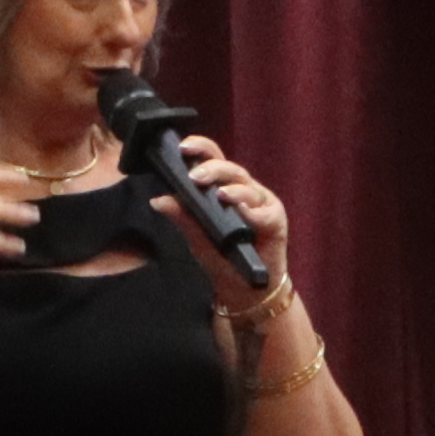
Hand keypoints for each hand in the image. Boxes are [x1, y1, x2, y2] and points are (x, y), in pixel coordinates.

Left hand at [173, 135, 295, 305]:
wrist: (244, 288)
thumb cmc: (222, 257)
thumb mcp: (196, 237)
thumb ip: (181, 217)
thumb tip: (158, 200)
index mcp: (224, 187)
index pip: (213, 159)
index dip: (201, 148)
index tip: (183, 147)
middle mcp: (244, 190)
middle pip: (231, 169)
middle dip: (214, 169)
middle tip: (195, 176)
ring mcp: (261, 204)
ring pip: (248, 187)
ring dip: (234, 190)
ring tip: (220, 194)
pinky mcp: (276, 221)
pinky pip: (265, 213)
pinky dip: (253, 212)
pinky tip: (243, 211)